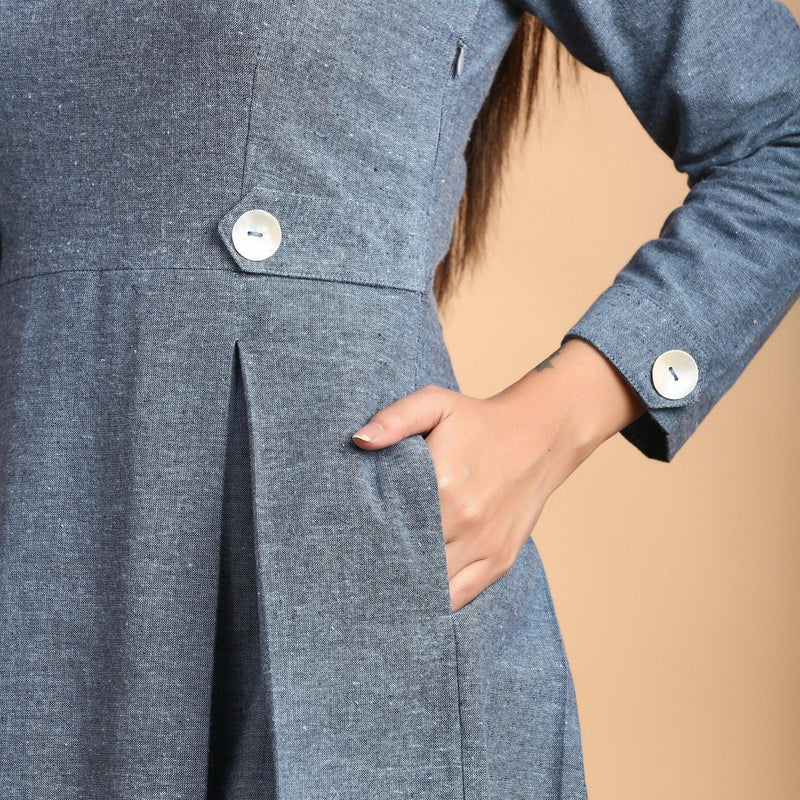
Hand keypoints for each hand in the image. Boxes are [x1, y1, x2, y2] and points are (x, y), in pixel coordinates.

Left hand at [352, 338, 645, 611]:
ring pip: (434, 590)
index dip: (366, 542)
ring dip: (409, 592)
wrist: (541, 435)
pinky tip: (417, 599)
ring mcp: (485, 546)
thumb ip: (395, 419)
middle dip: (382, 571)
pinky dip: (438, 602)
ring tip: (382, 594)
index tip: (346, 548)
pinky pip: (462, 597)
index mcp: (443, 484)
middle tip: (356, 578)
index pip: (390, 528)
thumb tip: (359, 440)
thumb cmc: (479, 420)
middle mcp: (464, 521)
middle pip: (410, 563)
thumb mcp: (435, 404)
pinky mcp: (500, 560)